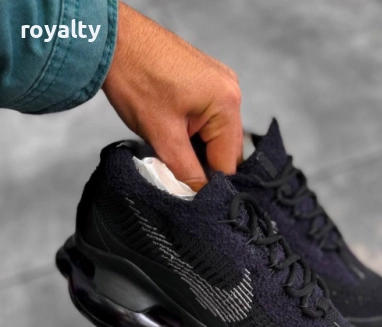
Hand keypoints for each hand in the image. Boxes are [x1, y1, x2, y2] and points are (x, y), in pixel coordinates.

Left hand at [103, 2, 242, 190]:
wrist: (112, 39)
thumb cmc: (135, 77)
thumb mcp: (162, 136)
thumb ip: (186, 171)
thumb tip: (198, 195)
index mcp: (227, 104)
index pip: (228, 162)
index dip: (210, 183)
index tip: (192, 195)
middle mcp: (231, 91)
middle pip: (227, 148)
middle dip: (204, 165)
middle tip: (179, 175)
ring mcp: (220, 83)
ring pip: (217, 135)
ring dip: (198, 149)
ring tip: (173, 150)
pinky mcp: (207, 81)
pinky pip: (210, 119)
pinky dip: (195, 133)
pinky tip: (175, 134)